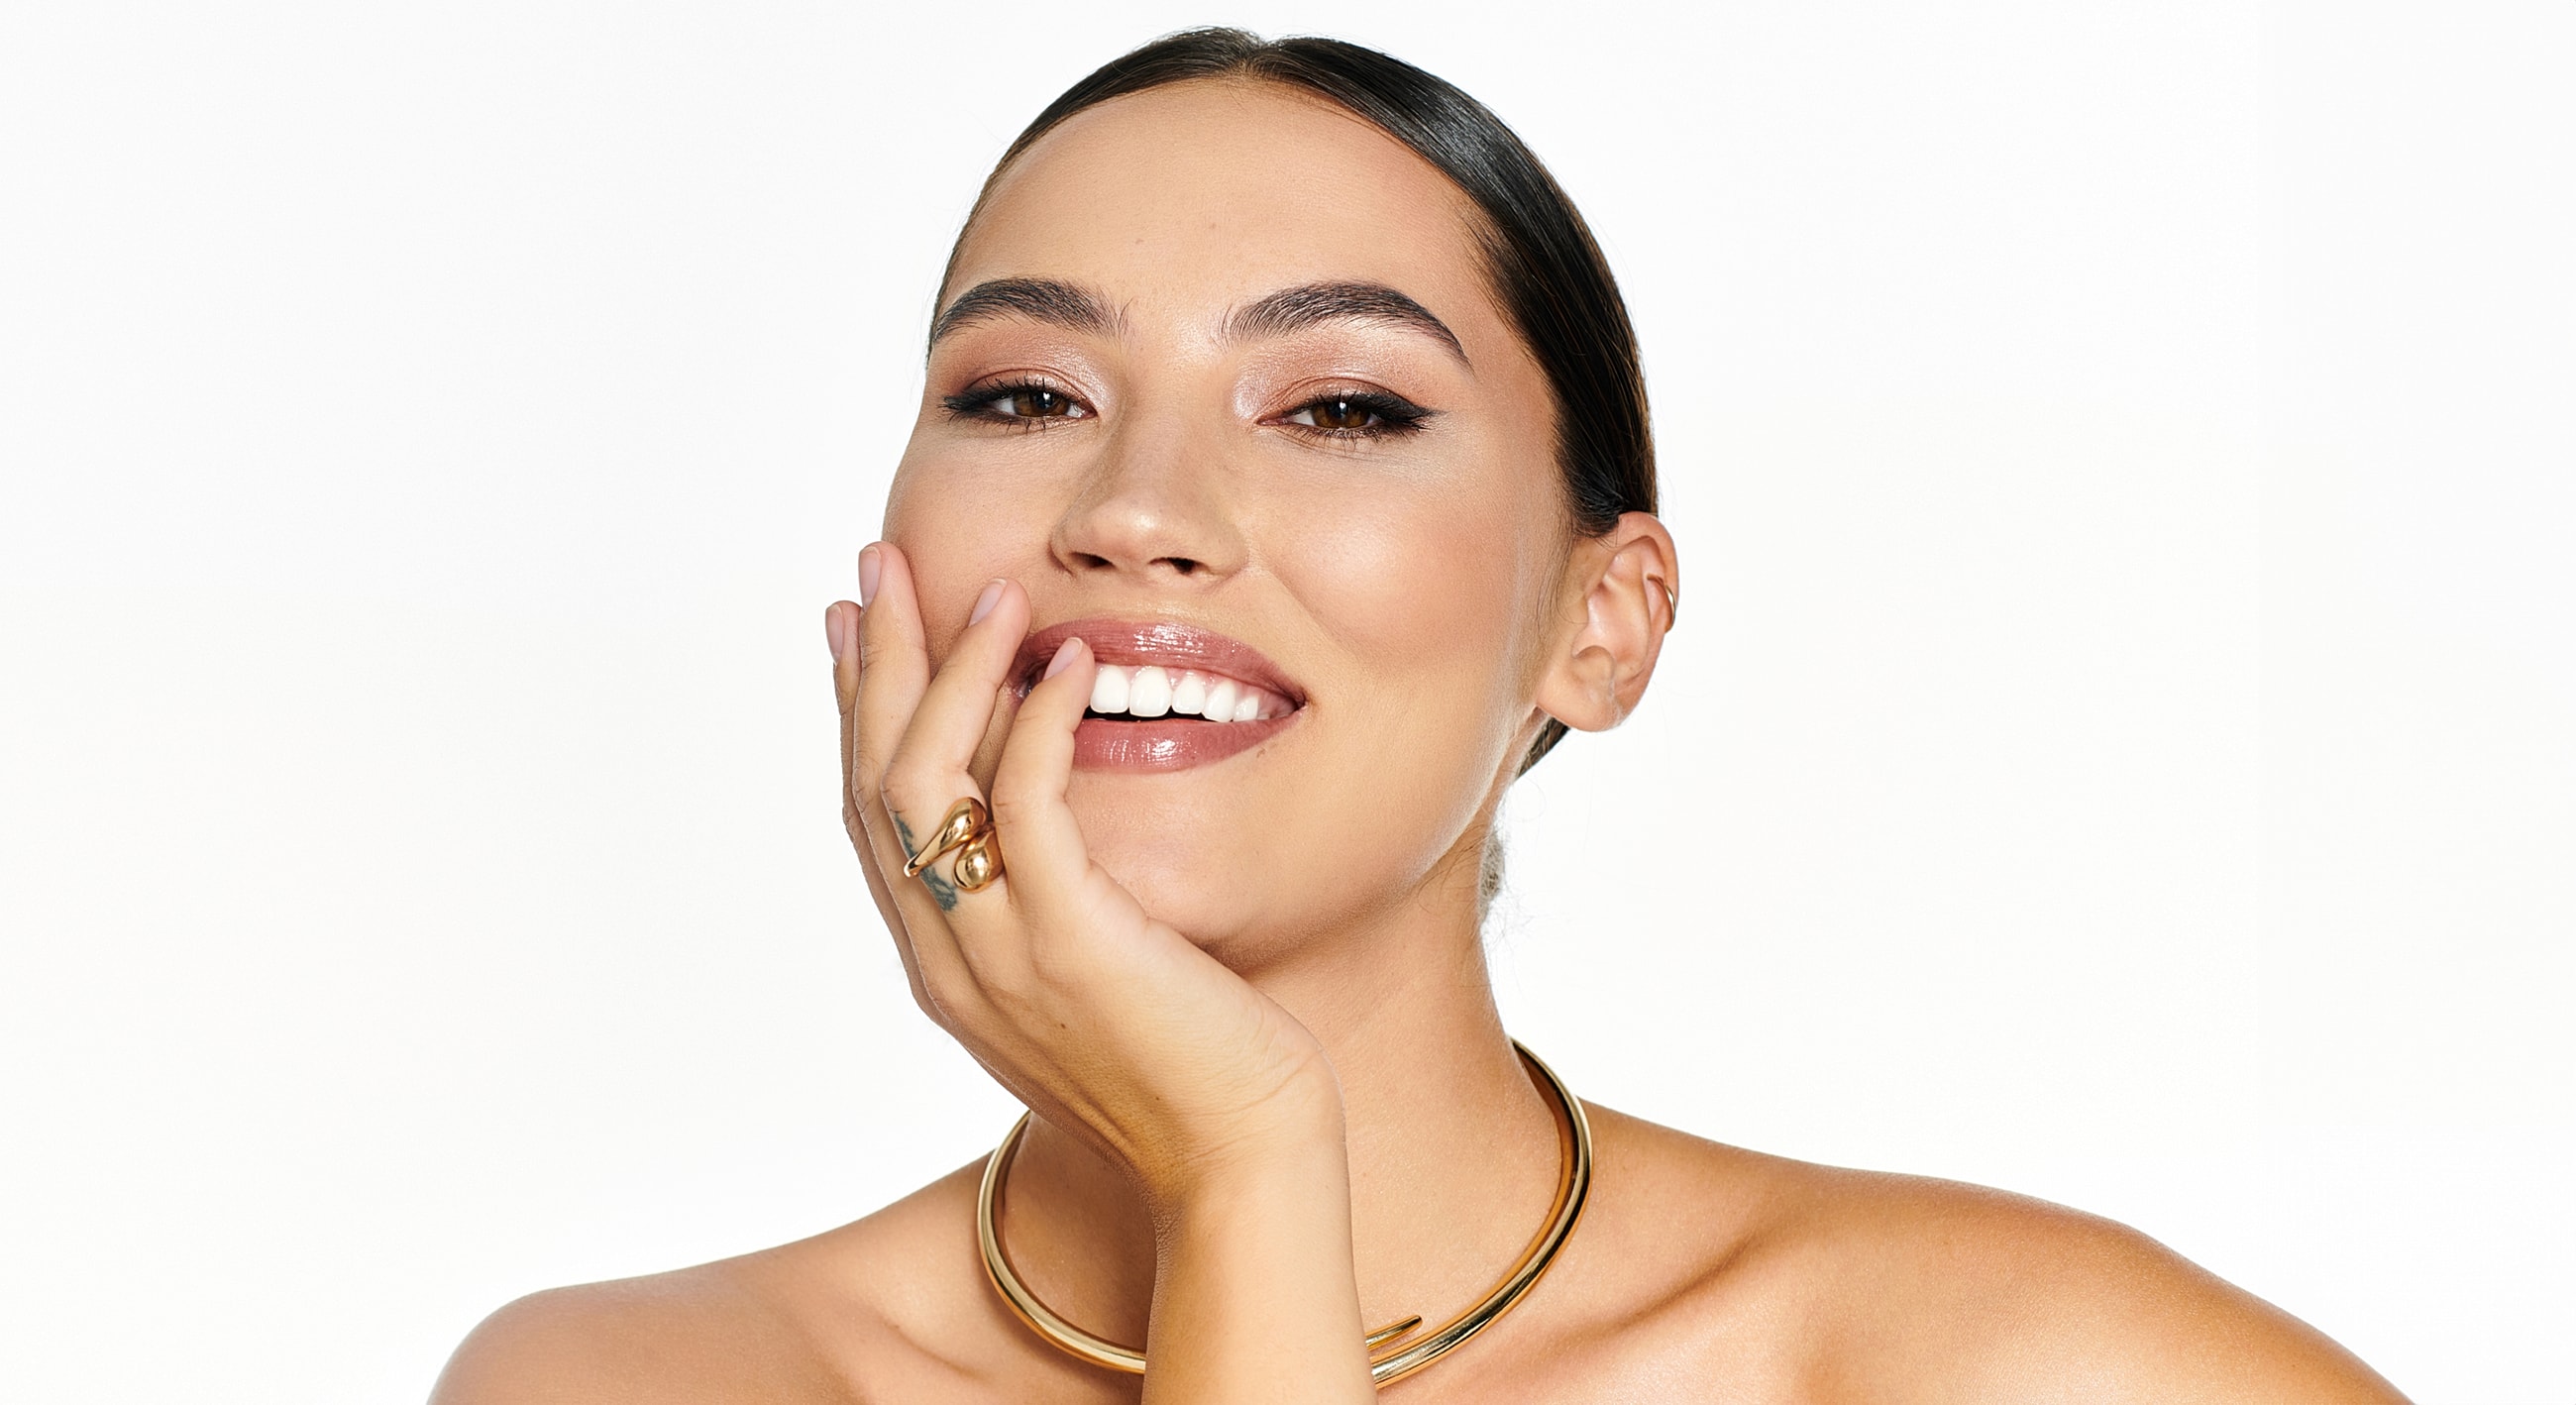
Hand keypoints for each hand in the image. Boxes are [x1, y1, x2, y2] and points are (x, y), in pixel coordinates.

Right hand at [825, 543, 1340, 1202]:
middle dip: (873, 665)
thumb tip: (1050, 823)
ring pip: (924, 788)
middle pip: (875, 785)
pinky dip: (1041, 725)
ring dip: (945, 674)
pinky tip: (1070, 664)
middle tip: (877, 565)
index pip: (871, 817)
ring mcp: (1001, 957)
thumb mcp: (1093, 976)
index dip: (855, 711)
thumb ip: (1051, 905)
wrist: (1235, 1164)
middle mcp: (950, 961)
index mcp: (946, 966)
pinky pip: (1029, 810)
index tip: (851, 622)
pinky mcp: (1074, 947)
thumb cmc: (1192, 1069)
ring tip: (982, 591)